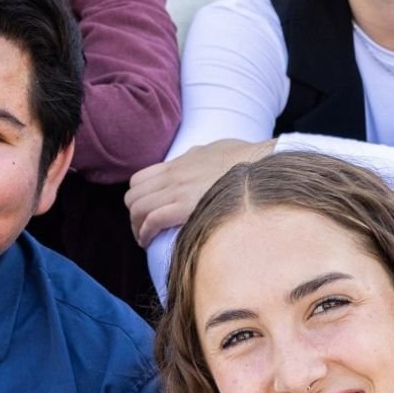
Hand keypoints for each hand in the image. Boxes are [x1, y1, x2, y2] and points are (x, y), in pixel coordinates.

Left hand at [125, 139, 272, 245]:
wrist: (261, 165)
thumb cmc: (246, 160)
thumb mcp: (216, 150)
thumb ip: (200, 157)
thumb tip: (197, 160)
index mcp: (178, 164)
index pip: (139, 180)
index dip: (138, 199)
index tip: (146, 213)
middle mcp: (172, 176)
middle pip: (132, 197)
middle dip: (135, 216)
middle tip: (145, 230)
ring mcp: (177, 190)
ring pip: (137, 210)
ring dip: (138, 228)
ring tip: (146, 240)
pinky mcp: (185, 206)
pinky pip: (152, 220)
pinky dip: (145, 233)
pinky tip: (149, 242)